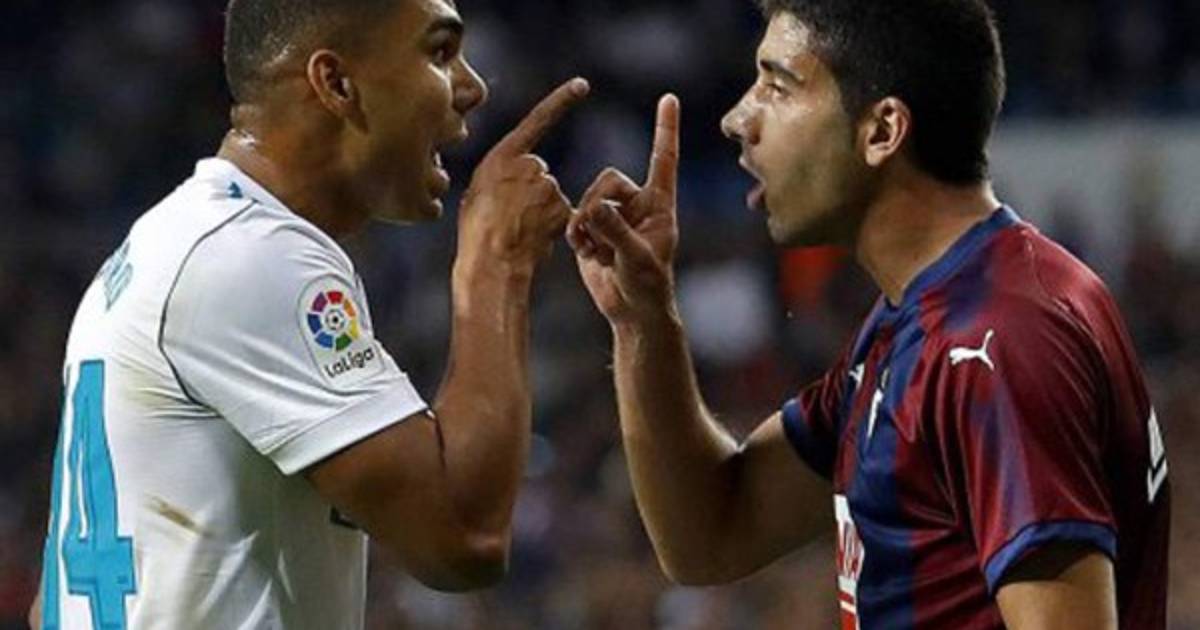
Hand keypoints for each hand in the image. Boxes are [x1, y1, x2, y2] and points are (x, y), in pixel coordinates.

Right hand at [458, 78, 589, 270]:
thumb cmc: (478, 234)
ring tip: (520, 231)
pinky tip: (535, 237)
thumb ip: (498, 177)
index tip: (582, 85)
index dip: (561, 101)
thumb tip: (511, 177)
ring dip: (541, 213)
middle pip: (540, 173)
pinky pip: (563, 214)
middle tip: (513, 219)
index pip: (537, 121)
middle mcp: (526, 165)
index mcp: (501, 157)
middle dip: (532, 194)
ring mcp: (545, 184)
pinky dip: (553, 227)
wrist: (490, 262)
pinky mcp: (560, 205)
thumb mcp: (477, 195)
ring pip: (551, 195)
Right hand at [567, 94, 679, 323]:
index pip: (663, 159)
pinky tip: (587, 255)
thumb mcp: (636, 259)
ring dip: (586, 226)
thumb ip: (616, 231)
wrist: (632, 310)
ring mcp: (614, 216)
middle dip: (598, 206)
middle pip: (608, 180)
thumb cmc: (648, 286)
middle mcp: (637, 204)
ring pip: (589, 199)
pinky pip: (576, 219)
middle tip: (600, 240)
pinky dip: (577, 236)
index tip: (669, 98)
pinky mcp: (593, 230)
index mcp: (659, 204)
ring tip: (597, 253)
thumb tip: (595, 208)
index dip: (665, 128)